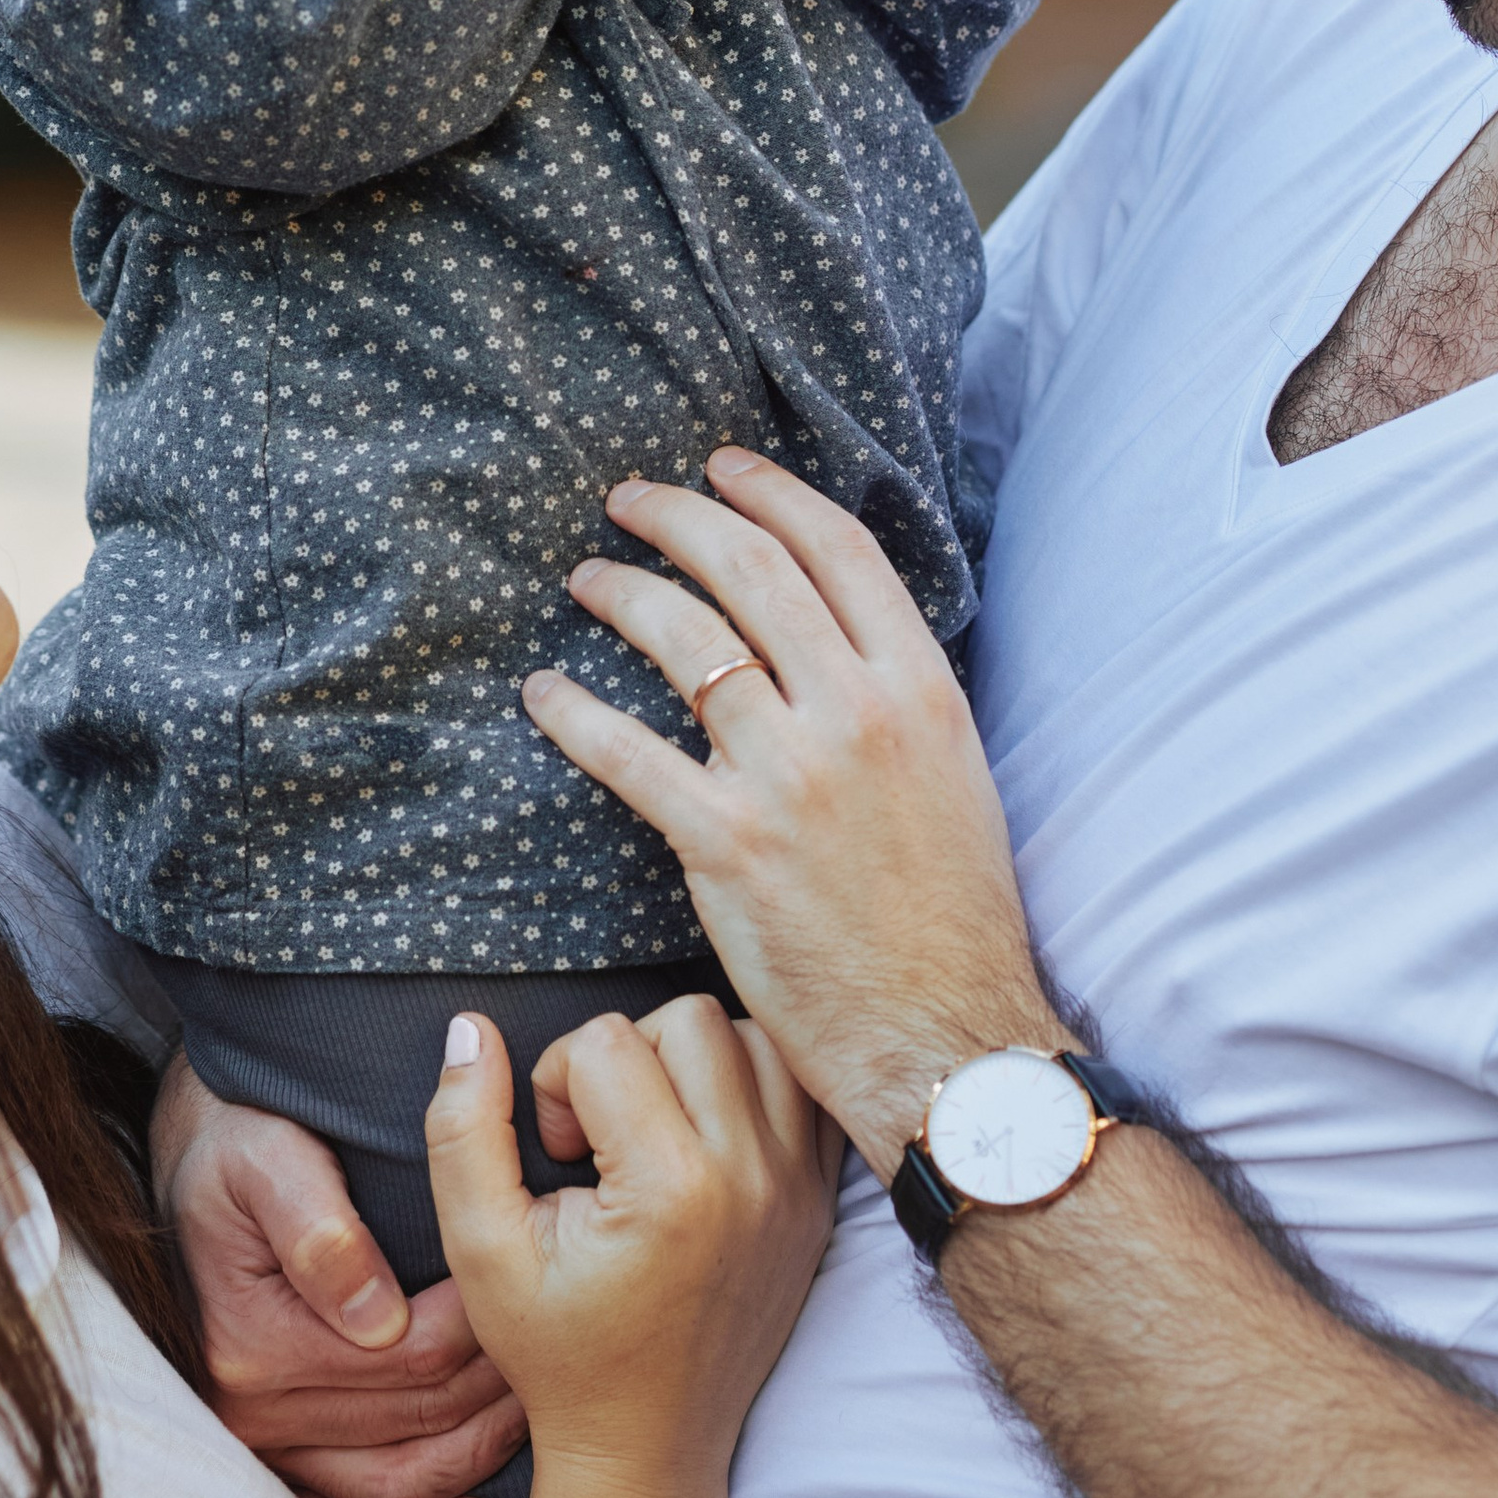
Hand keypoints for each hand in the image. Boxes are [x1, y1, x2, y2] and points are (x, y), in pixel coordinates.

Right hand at [151, 1059, 527, 1497]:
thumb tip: (376, 1315)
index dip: (489, 1326)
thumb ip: (316, 1226)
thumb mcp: (265, 1158)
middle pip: (418, 1416)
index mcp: (255, 1341)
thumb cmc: (239, 1150)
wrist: (194, 1172)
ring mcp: (264, 1450)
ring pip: (397, 1484)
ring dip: (476, 1455)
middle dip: (498, 1384)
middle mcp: (253, 1412)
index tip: (539, 1288)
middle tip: (567, 1345)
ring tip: (534, 1406)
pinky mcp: (275, 1467)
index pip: (411, 1353)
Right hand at [427, 1001, 839, 1495]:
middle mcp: (751, 1178)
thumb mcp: (480, 1250)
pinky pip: (802, 1089)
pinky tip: (704, 1138)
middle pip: (688, 1019)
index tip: (558, 1153)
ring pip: (756, 1038)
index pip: (606, 1041)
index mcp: (670, 1189)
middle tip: (601, 1137)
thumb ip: (461, 1131)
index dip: (555, 1082)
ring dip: (694, 1062)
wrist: (646, 1444)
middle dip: (626, 1057)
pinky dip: (753, 1089)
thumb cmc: (558, 1350)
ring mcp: (798, 1189)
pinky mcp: (819, 1201)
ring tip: (654, 1128)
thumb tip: (471, 1030)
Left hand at [517, 452, 1055, 1175]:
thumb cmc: (950, 917)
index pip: (838, 550)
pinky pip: (628, 753)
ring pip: (685, 642)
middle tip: (628, 501)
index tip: (722, 466)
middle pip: (751, 571)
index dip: (771, 492)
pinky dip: (574, 713)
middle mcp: (858, 715)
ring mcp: (790, 776)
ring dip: (622, 594)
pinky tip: (543, 693)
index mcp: (921, 690)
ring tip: (586, 580)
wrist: (946, 1031)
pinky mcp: (726, 844)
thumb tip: (834, 637)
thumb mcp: (954, 776)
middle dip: (679, 518)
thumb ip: (896, 698)